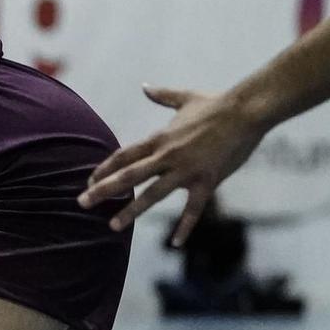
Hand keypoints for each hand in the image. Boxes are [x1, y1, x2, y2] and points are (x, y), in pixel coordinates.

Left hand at [78, 86, 267, 245]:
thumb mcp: (185, 98)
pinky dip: (185, 227)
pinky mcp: (207, 181)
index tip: (90, 180)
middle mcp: (168, 155)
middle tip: (82, 203)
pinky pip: (193, 209)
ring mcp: (187, 170)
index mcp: (160, 138)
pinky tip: (176, 243)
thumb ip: (162, 95)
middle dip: (103, 190)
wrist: (248, 111)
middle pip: (129, 175)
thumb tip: (145, 86)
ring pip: (153, 194)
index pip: (125, 155)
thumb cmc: (217, 104)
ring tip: (113, 225)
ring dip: (131, 210)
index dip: (105, 168)